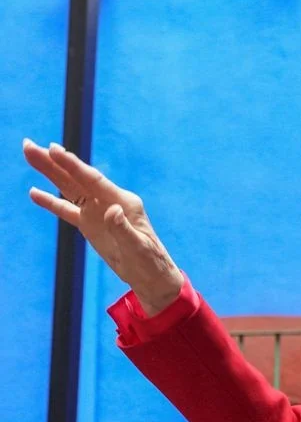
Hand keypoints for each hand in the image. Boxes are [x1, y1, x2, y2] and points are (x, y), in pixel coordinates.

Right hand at [23, 139, 183, 315]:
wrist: (152, 276)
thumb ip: (123, 229)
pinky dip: (51, 201)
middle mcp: (109, 201)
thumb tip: (111, 210)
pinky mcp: (90, 224)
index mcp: (124, 202)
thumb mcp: (138, 247)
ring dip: (49, 173)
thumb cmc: (150, 261)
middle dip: (53, 162)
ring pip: (69, 188)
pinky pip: (67, 210)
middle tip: (29, 145)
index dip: (73, 165)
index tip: (54, 149)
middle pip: (76, 178)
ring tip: (30, 155)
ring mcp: (98, 212)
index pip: (94, 179)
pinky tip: (34, 192)